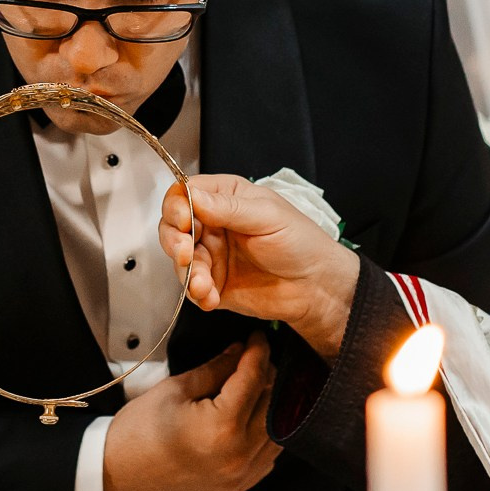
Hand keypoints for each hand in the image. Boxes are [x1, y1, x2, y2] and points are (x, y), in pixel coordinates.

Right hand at [101, 335, 281, 490]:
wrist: (112, 478)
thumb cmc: (135, 435)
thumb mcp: (174, 390)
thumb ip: (215, 369)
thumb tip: (239, 352)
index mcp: (221, 428)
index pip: (254, 379)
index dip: (258, 352)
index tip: (258, 338)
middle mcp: (238, 456)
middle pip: (272, 404)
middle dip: (266, 376)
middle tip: (252, 360)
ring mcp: (239, 478)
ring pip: (276, 432)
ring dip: (269, 406)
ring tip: (252, 388)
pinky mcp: (236, 489)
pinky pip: (266, 458)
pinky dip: (264, 435)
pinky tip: (249, 420)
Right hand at [160, 175, 358, 358]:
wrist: (316, 287)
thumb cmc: (301, 243)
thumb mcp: (267, 216)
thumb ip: (228, 208)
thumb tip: (192, 195)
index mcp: (227, 198)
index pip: (186, 193)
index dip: (177, 206)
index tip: (183, 220)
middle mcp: (214, 224)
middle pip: (173, 226)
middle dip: (174, 241)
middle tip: (186, 253)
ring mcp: (212, 255)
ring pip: (179, 259)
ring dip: (188, 272)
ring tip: (204, 284)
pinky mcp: (213, 283)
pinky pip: (192, 287)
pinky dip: (197, 293)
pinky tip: (212, 297)